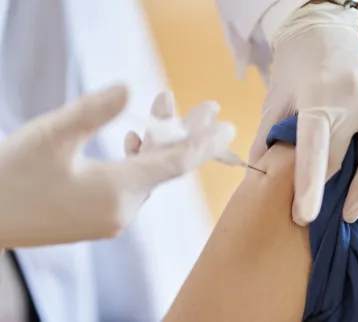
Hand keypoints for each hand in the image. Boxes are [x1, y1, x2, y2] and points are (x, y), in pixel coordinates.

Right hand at [0, 86, 234, 247]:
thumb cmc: (12, 176)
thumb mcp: (52, 135)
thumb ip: (94, 111)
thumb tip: (129, 87)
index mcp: (119, 191)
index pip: (176, 163)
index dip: (204, 142)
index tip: (228, 125)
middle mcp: (123, 210)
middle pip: (167, 166)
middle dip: (185, 133)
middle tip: (207, 107)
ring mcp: (112, 217)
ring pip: (149, 173)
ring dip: (156, 140)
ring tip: (162, 106)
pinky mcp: (99, 218)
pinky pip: (132, 185)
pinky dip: (137, 159)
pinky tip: (133, 138)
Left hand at [249, 3, 357, 224]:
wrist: (323, 32)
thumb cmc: (293, 70)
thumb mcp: (274, 99)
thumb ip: (267, 135)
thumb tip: (257, 174)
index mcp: (317, 98)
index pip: (314, 150)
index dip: (308, 187)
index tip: (304, 217)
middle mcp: (353, 99)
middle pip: (344, 159)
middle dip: (329, 193)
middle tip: (315, 219)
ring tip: (351, 214)